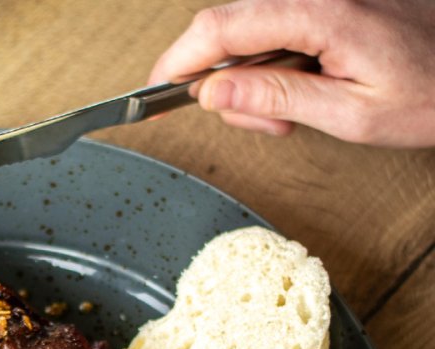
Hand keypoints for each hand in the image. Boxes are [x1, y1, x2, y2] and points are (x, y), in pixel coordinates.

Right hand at [150, 0, 434, 146]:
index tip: (153, 90)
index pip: (221, 28)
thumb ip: (277, 98)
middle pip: (229, 29)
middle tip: (263, 125)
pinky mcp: (327, 6)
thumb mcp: (350, 114)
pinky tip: (301, 92)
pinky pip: (276, 29)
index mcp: (320, 14)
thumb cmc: (429, 93)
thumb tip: (213, 90)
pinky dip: (273, 67)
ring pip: (249, 32)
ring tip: (291, 116)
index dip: (178, 60)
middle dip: (225, 84)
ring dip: (252, 81)